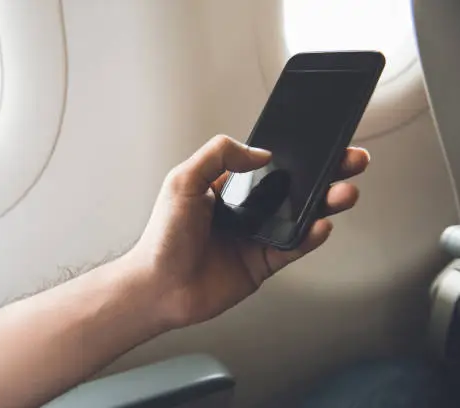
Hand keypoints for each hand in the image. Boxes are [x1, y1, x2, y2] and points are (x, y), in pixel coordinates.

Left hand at [131, 135, 368, 328]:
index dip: (296, 154)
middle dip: (325, 174)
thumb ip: (218, 155)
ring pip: (299, 216)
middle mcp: (245, 210)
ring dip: (325, 203)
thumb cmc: (163, 237)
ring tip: (344, 192)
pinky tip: (322, 225)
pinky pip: (293, 247)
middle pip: (293, 188)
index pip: (269, 165)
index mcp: (227, 186)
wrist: (159, 287)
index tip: (321, 141)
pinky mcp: (262, 263)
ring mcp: (255, 236)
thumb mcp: (183, 181)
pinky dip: (310, 237)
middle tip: (351, 162)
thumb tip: (260, 152)